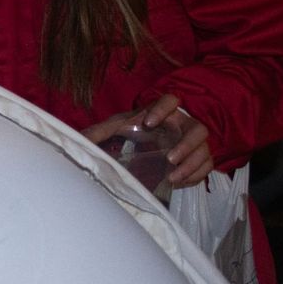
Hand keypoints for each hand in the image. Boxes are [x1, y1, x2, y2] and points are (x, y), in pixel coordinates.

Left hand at [81, 95, 213, 188]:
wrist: (156, 139)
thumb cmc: (138, 127)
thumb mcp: (118, 125)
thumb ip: (100, 130)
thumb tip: (75, 138)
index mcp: (166, 110)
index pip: (171, 100)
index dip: (162, 109)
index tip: (147, 122)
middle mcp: (185, 124)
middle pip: (198, 130)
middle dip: (186, 145)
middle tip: (168, 158)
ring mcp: (196, 142)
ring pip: (204, 151)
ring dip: (191, 165)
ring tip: (172, 178)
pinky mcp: (201, 158)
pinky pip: (206, 167)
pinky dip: (195, 176)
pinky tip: (179, 183)